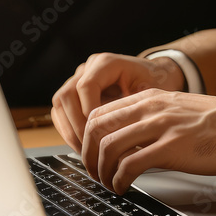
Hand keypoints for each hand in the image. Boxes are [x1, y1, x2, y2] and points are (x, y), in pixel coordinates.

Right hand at [51, 53, 184, 151]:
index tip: (101, 133)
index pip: (85, 86)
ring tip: (86, 151)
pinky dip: (69, 131)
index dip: (89, 112)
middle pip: (66, 95)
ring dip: (70, 131)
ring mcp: (78, 80)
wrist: (155, 76)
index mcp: (106, 63)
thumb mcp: (154, 90)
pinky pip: (61, 113)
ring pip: (60, 105)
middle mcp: (88, 68)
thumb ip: (138, 106)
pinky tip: (83, 147)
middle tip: (90, 148)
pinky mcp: (75, 94)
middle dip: (77, 126)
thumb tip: (123, 130)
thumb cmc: (155, 82)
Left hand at [81, 89, 215, 193]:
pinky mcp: (171, 148)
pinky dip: (119, 180)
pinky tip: (124, 188)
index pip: (101, 113)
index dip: (87, 138)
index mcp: (150, 97)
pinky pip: (129, 166)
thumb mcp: (178, 110)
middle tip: (94, 174)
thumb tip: (130, 143)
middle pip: (97, 129)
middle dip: (87, 156)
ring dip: (101, 172)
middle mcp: (150, 109)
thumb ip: (152, 120)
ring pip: (108, 148)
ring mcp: (160, 127)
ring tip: (109, 185)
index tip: (91, 156)